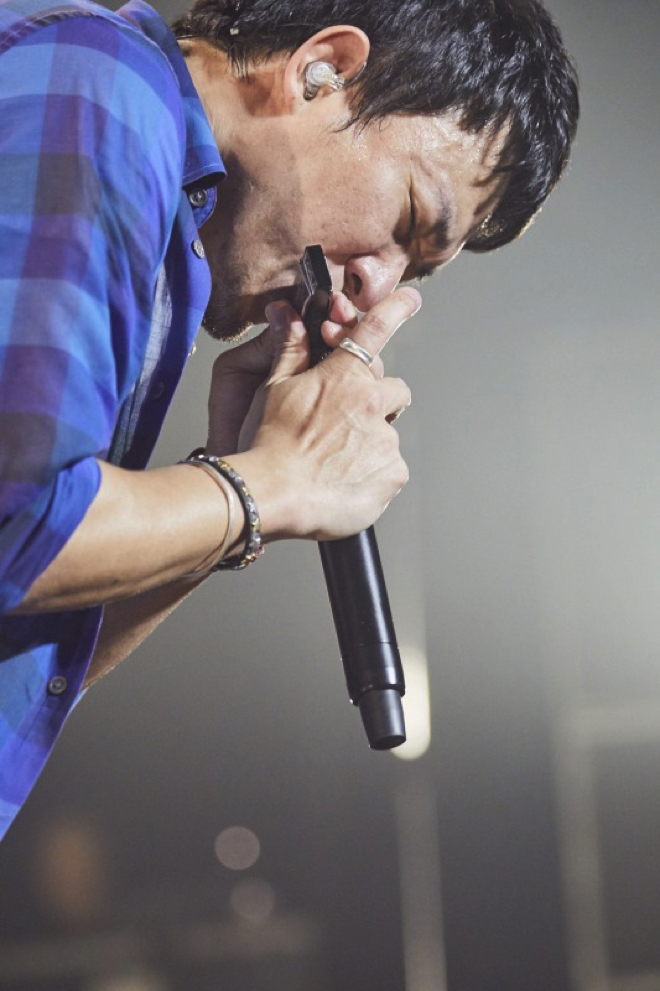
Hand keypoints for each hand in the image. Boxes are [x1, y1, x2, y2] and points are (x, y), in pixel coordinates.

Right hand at [226, 287, 419, 541]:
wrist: (273, 494)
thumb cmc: (268, 443)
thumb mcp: (272, 389)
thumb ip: (291, 352)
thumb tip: (290, 317)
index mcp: (344, 377)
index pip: (376, 330)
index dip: (395, 309)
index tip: (411, 300)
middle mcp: (372, 403)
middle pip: (395, 391)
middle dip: (378, 401)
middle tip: (347, 423)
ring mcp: (386, 440)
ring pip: (390, 434)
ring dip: (372, 442)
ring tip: (337, 462)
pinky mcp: (393, 473)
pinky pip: (392, 469)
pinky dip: (374, 475)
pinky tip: (346, 481)